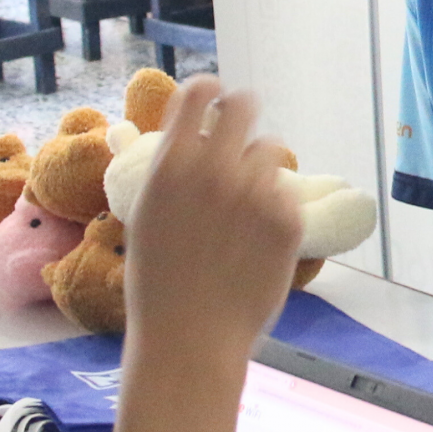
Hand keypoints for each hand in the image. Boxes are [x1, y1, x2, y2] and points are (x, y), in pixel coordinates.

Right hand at [124, 78, 301, 353]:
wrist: (190, 338)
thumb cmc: (158, 282)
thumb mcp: (144, 216)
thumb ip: (165, 169)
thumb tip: (161, 132)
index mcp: (171, 165)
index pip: (198, 94)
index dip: (208, 92)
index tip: (214, 99)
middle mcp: (215, 170)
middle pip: (245, 105)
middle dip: (243, 112)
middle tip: (241, 133)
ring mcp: (255, 193)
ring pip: (271, 149)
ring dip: (259, 167)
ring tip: (242, 206)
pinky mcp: (287, 218)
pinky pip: (286, 192)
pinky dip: (275, 206)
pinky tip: (255, 241)